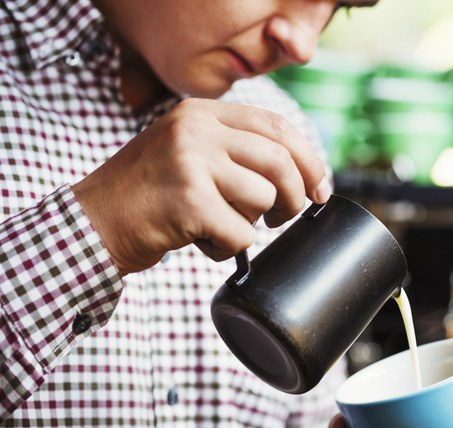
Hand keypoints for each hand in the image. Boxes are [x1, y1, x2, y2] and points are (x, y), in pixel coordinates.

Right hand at [72, 98, 330, 274]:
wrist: (91, 223)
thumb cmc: (148, 196)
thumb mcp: (188, 153)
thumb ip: (233, 151)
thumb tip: (304, 175)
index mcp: (200, 113)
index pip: (276, 126)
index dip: (308, 159)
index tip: (320, 188)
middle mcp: (195, 130)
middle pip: (280, 161)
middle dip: (295, 196)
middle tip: (284, 217)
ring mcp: (191, 163)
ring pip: (264, 199)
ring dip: (253, 225)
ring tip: (220, 228)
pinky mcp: (189, 201)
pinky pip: (241, 233)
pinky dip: (228, 249)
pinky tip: (201, 242)